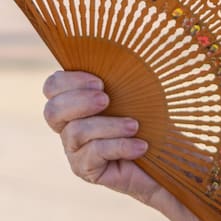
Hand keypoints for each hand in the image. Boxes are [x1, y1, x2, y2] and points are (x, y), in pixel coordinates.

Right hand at [42, 70, 163, 207]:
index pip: (52, 87)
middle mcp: (68, 127)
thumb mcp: (135, 94)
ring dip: (109, 125)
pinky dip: (120, 146)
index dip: (69, 81)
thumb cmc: (151, 120)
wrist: (168, 159)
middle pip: (52, 111)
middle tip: (106, 99)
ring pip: (77, 132)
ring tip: (134, 126)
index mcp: (75, 102)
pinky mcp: (86, 170)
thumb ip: (118, 77)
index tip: (100, 82)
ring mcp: (75, 151)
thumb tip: (116, 51)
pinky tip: (140, 146)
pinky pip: (94, 153)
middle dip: (79, 101)